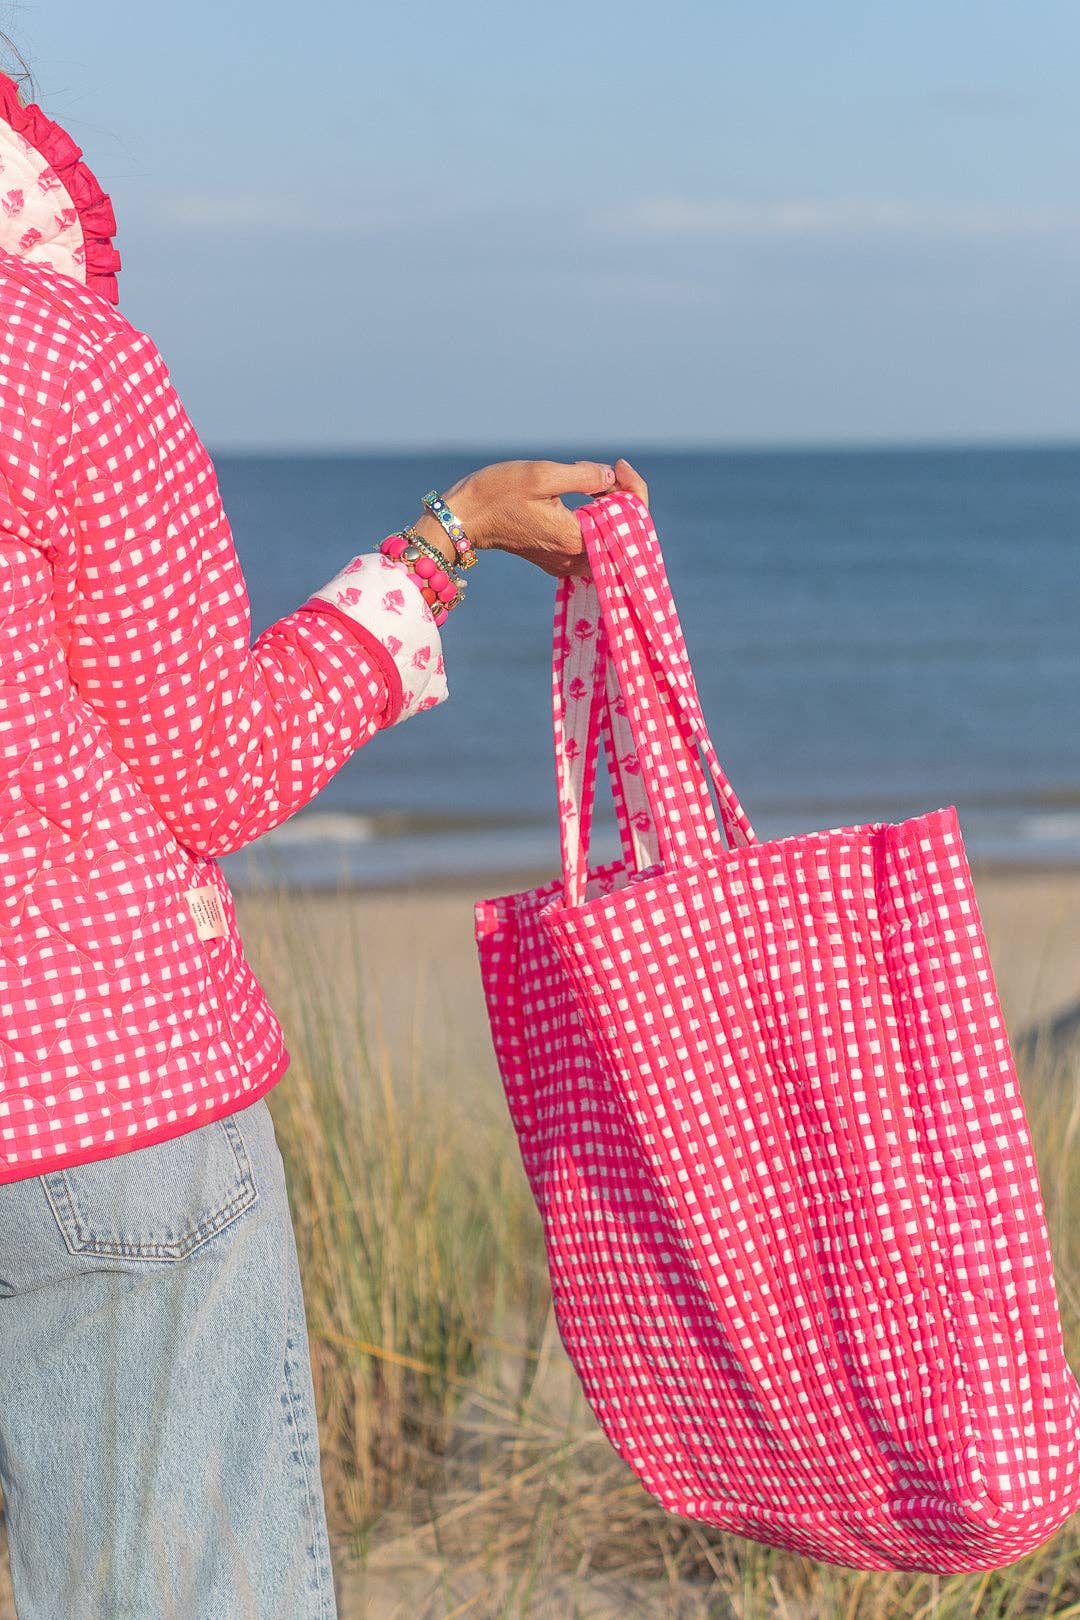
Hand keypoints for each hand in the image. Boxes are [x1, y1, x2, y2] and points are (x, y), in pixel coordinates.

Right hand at [420, 456, 648, 578]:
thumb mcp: (541, 474)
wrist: (464, 518)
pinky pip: (590, 543)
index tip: (619, 464)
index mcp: (575, 538)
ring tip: (594, 479)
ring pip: (607, 538)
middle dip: (622, 497)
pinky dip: (595, 519)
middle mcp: (574, 557)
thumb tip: (611, 474)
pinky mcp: (556, 559)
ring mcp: (565, 562)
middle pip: (622, 532)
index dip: (633, 488)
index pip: (627, 519)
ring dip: (609, 508)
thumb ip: (583, 475)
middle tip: (607, 469)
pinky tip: (585, 496)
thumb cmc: (497, 493)